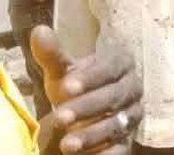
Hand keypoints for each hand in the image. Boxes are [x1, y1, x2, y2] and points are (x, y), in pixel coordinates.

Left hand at [32, 26, 141, 153]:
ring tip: (67, 144)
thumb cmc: (74, 88)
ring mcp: (134, 113)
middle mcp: (133, 87)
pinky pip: (123, 146)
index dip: (90, 78)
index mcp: (121, 64)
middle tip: (60, 117)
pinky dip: (107, 152)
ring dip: (94, 133)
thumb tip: (39, 31)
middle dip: (87, 107)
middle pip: (116, 96)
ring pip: (120, 122)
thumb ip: (52, 55)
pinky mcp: (130, 138)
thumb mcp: (61, 72)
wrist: (85, 114)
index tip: (65, 87)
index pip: (111, 68)